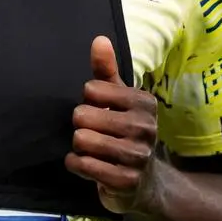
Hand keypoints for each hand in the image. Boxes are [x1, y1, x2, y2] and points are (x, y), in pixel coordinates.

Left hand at [65, 35, 158, 214]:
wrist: (144, 181)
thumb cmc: (124, 131)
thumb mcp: (118, 99)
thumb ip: (106, 70)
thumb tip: (99, 40)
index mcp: (144, 103)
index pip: (92, 90)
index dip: (87, 101)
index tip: (100, 110)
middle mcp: (145, 128)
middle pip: (83, 116)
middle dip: (80, 125)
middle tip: (93, 132)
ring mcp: (137, 156)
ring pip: (82, 140)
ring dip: (78, 146)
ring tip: (92, 148)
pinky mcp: (126, 181)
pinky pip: (83, 165)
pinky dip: (76, 164)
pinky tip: (87, 164)